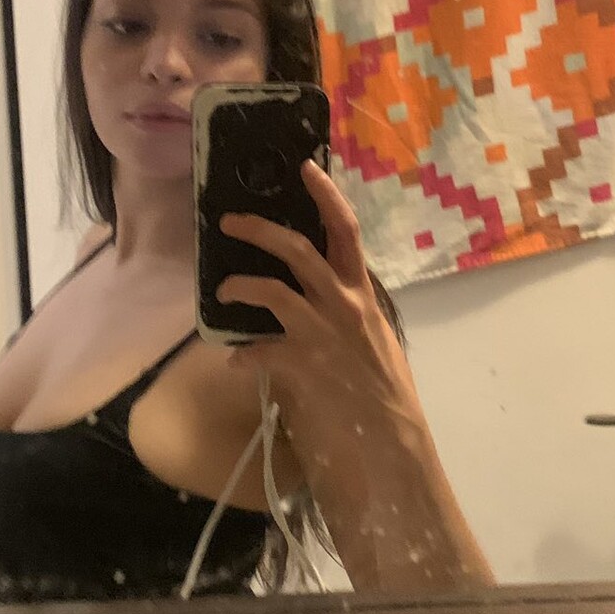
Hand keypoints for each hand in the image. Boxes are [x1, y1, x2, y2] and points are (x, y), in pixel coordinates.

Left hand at [216, 162, 424, 482]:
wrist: (390, 446)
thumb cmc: (382, 397)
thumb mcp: (373, 344)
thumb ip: (346, 317)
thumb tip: (316, 305)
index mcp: (363, 296)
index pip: (346, 232)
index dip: (326, 195)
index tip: (305, 167)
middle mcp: (344, 306)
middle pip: (298, 249)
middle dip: (259, 229)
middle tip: (230, 221)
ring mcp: (322, 333)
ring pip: (272, 289)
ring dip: (240, 286)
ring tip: (223, 290)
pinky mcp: (302, 364)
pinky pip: (258, 350)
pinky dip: (243, 356)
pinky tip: (237, 363)